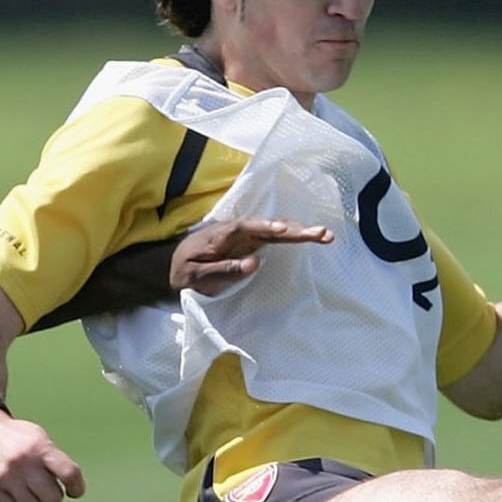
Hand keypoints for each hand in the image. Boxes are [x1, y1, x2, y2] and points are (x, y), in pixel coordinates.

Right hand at [0, 408, 86, 501]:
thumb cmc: (19, 440)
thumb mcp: (40, 439)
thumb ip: (56, 461)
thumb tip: (71, 490)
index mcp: (39, 447)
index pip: (69, 473)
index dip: (77, 487)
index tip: (74, 491)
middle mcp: (22, 462)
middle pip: (53, 498)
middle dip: (54, 497)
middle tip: (47, 488)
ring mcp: (4, 477)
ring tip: (32, 493)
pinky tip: (18, 497)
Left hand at [172, 215, 329, 294]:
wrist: (175, 263)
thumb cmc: (184, 271)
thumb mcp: (194, 275)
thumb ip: (222, 270)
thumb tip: (255, 263)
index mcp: (219, 235)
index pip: (243, 227)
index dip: (263, 227)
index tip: (282, 230)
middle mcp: (236, 230)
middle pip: (267, 225)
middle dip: (294, 229)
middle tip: (321, 233)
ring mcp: (246, 235)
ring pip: (276, 230)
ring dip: (300, 231)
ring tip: (325, 235)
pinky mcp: (253, 242)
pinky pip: (276, 237)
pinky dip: (293, 236)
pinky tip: (312, 236)